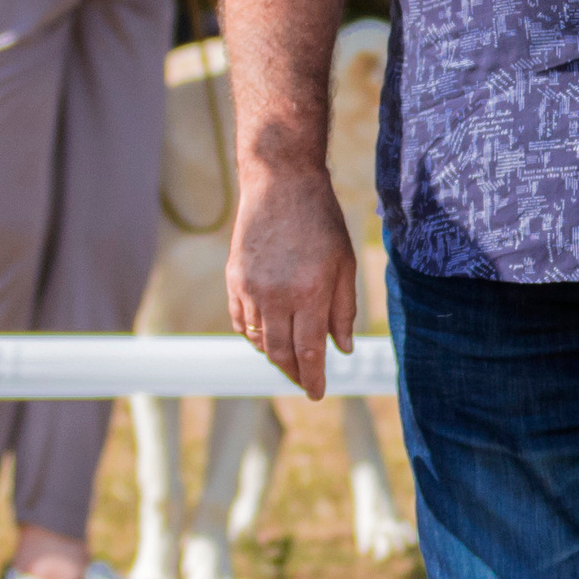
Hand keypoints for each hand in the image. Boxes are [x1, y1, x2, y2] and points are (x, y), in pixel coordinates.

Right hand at [226, 167, 357, 398]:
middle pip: (281, 353)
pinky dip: (254, 335)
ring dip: (275, 355)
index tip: (318, 393)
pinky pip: (241, 322)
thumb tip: (341, 349)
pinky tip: (268, 337)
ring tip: (290, 360)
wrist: (280, 184)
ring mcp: (250, 288)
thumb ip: (343, 310)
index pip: (309, 351)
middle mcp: (277, 296)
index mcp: (311, 293)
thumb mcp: (345, 263)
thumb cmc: (322, 222)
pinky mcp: (234, 279)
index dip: (313, 377)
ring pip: (259, 340)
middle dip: (294, 374)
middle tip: (305, 383)